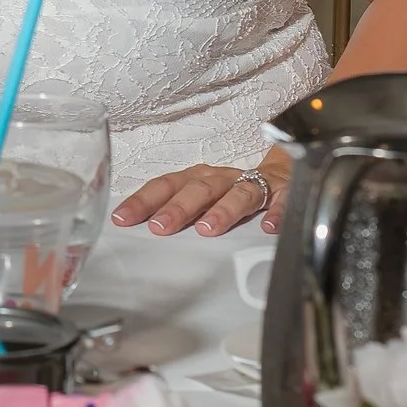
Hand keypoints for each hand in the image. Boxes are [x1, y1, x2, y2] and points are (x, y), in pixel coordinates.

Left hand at [112, 146, 290, 237]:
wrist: (282, 174)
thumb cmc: (231, 192)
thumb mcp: (201, 198)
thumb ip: (176, 213)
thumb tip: (139, 232)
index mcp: (199, 178)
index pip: (166, 185)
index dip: (144, 200)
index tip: (123, 219)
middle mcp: (222, 179)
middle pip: (199, 188)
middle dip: (178, 207)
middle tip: (160, 227)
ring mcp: (254, 184)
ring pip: (238, 193)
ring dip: (222, 210)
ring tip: (208, 229)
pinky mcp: (283, 192)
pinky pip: (282, 199)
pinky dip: (277, 212)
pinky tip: (268, 227)